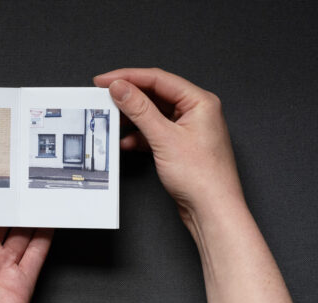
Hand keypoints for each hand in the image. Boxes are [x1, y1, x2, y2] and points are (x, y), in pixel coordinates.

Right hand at [94, 68, 244, 226]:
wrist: (212, 210)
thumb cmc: (203, 178)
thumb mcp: (164, 138)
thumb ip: (140, 110)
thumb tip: (121, 88)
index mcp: (200, 102)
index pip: (158, 79)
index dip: (128, 77)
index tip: (105, 80)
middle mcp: (197, 112)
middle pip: (155, 95)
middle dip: (129, 98)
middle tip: (105, 97)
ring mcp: (188, 129)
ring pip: (153, 115)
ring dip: (132, 119)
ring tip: (112, 121)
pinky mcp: (180, 146)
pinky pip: (155, 133)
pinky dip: (139, 137)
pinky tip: (126, 142)